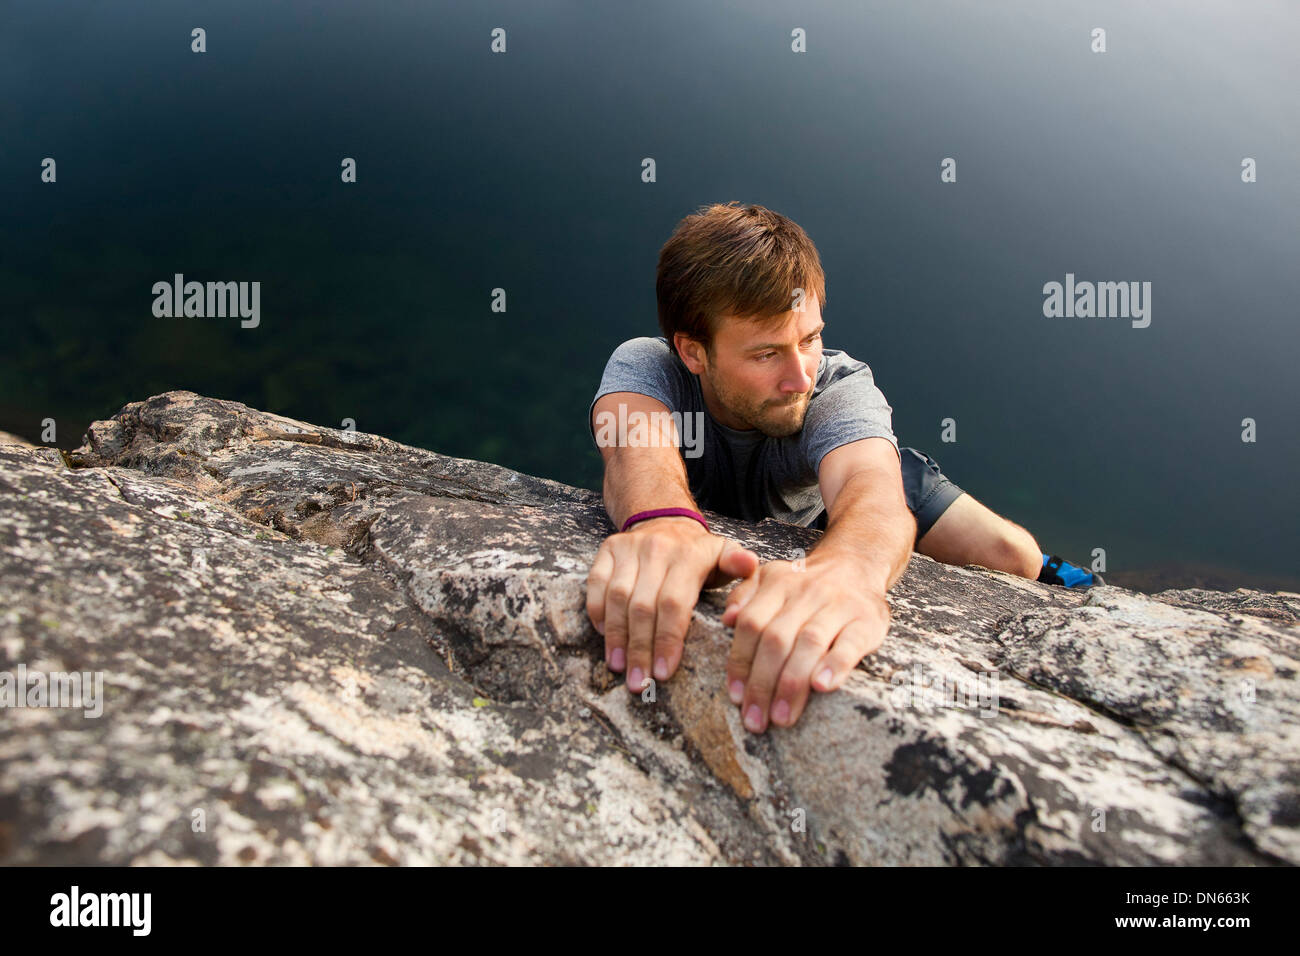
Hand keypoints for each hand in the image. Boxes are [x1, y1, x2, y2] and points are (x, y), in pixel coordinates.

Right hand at [586, 517, 759, 693]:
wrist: (667, 522)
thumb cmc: (700, 555)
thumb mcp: (726, 557)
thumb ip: (741, 566)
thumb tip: (749, 564)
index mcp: (689, 556)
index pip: (674, 604)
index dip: (667, 640)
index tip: (664, 673)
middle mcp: (657, 549)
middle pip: (643, 607)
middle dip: (640, 649)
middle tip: (639, 682)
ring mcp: (629, 548)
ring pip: (617, 598)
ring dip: (616, 637)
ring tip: (619, 667)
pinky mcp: (609, 549)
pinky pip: (596, 583)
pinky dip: (597, 611)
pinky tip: (603, 635)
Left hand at [721, 551, 889, 731]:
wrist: (856, 565)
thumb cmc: (804, 585)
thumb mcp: (770, 579)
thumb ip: (744, 595)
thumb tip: (728, 619)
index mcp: (777, 584)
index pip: (752, 624)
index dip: (741, 662)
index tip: (735, 697)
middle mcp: (806, 593)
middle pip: (777, 639)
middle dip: (762, 684)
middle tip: (755, 721)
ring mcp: (838, 605)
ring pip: (809, 644)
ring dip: (792, 683)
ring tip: (782, 717)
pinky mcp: (867, 621)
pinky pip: (849, 644)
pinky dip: (834, 665)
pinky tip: (821, 687)